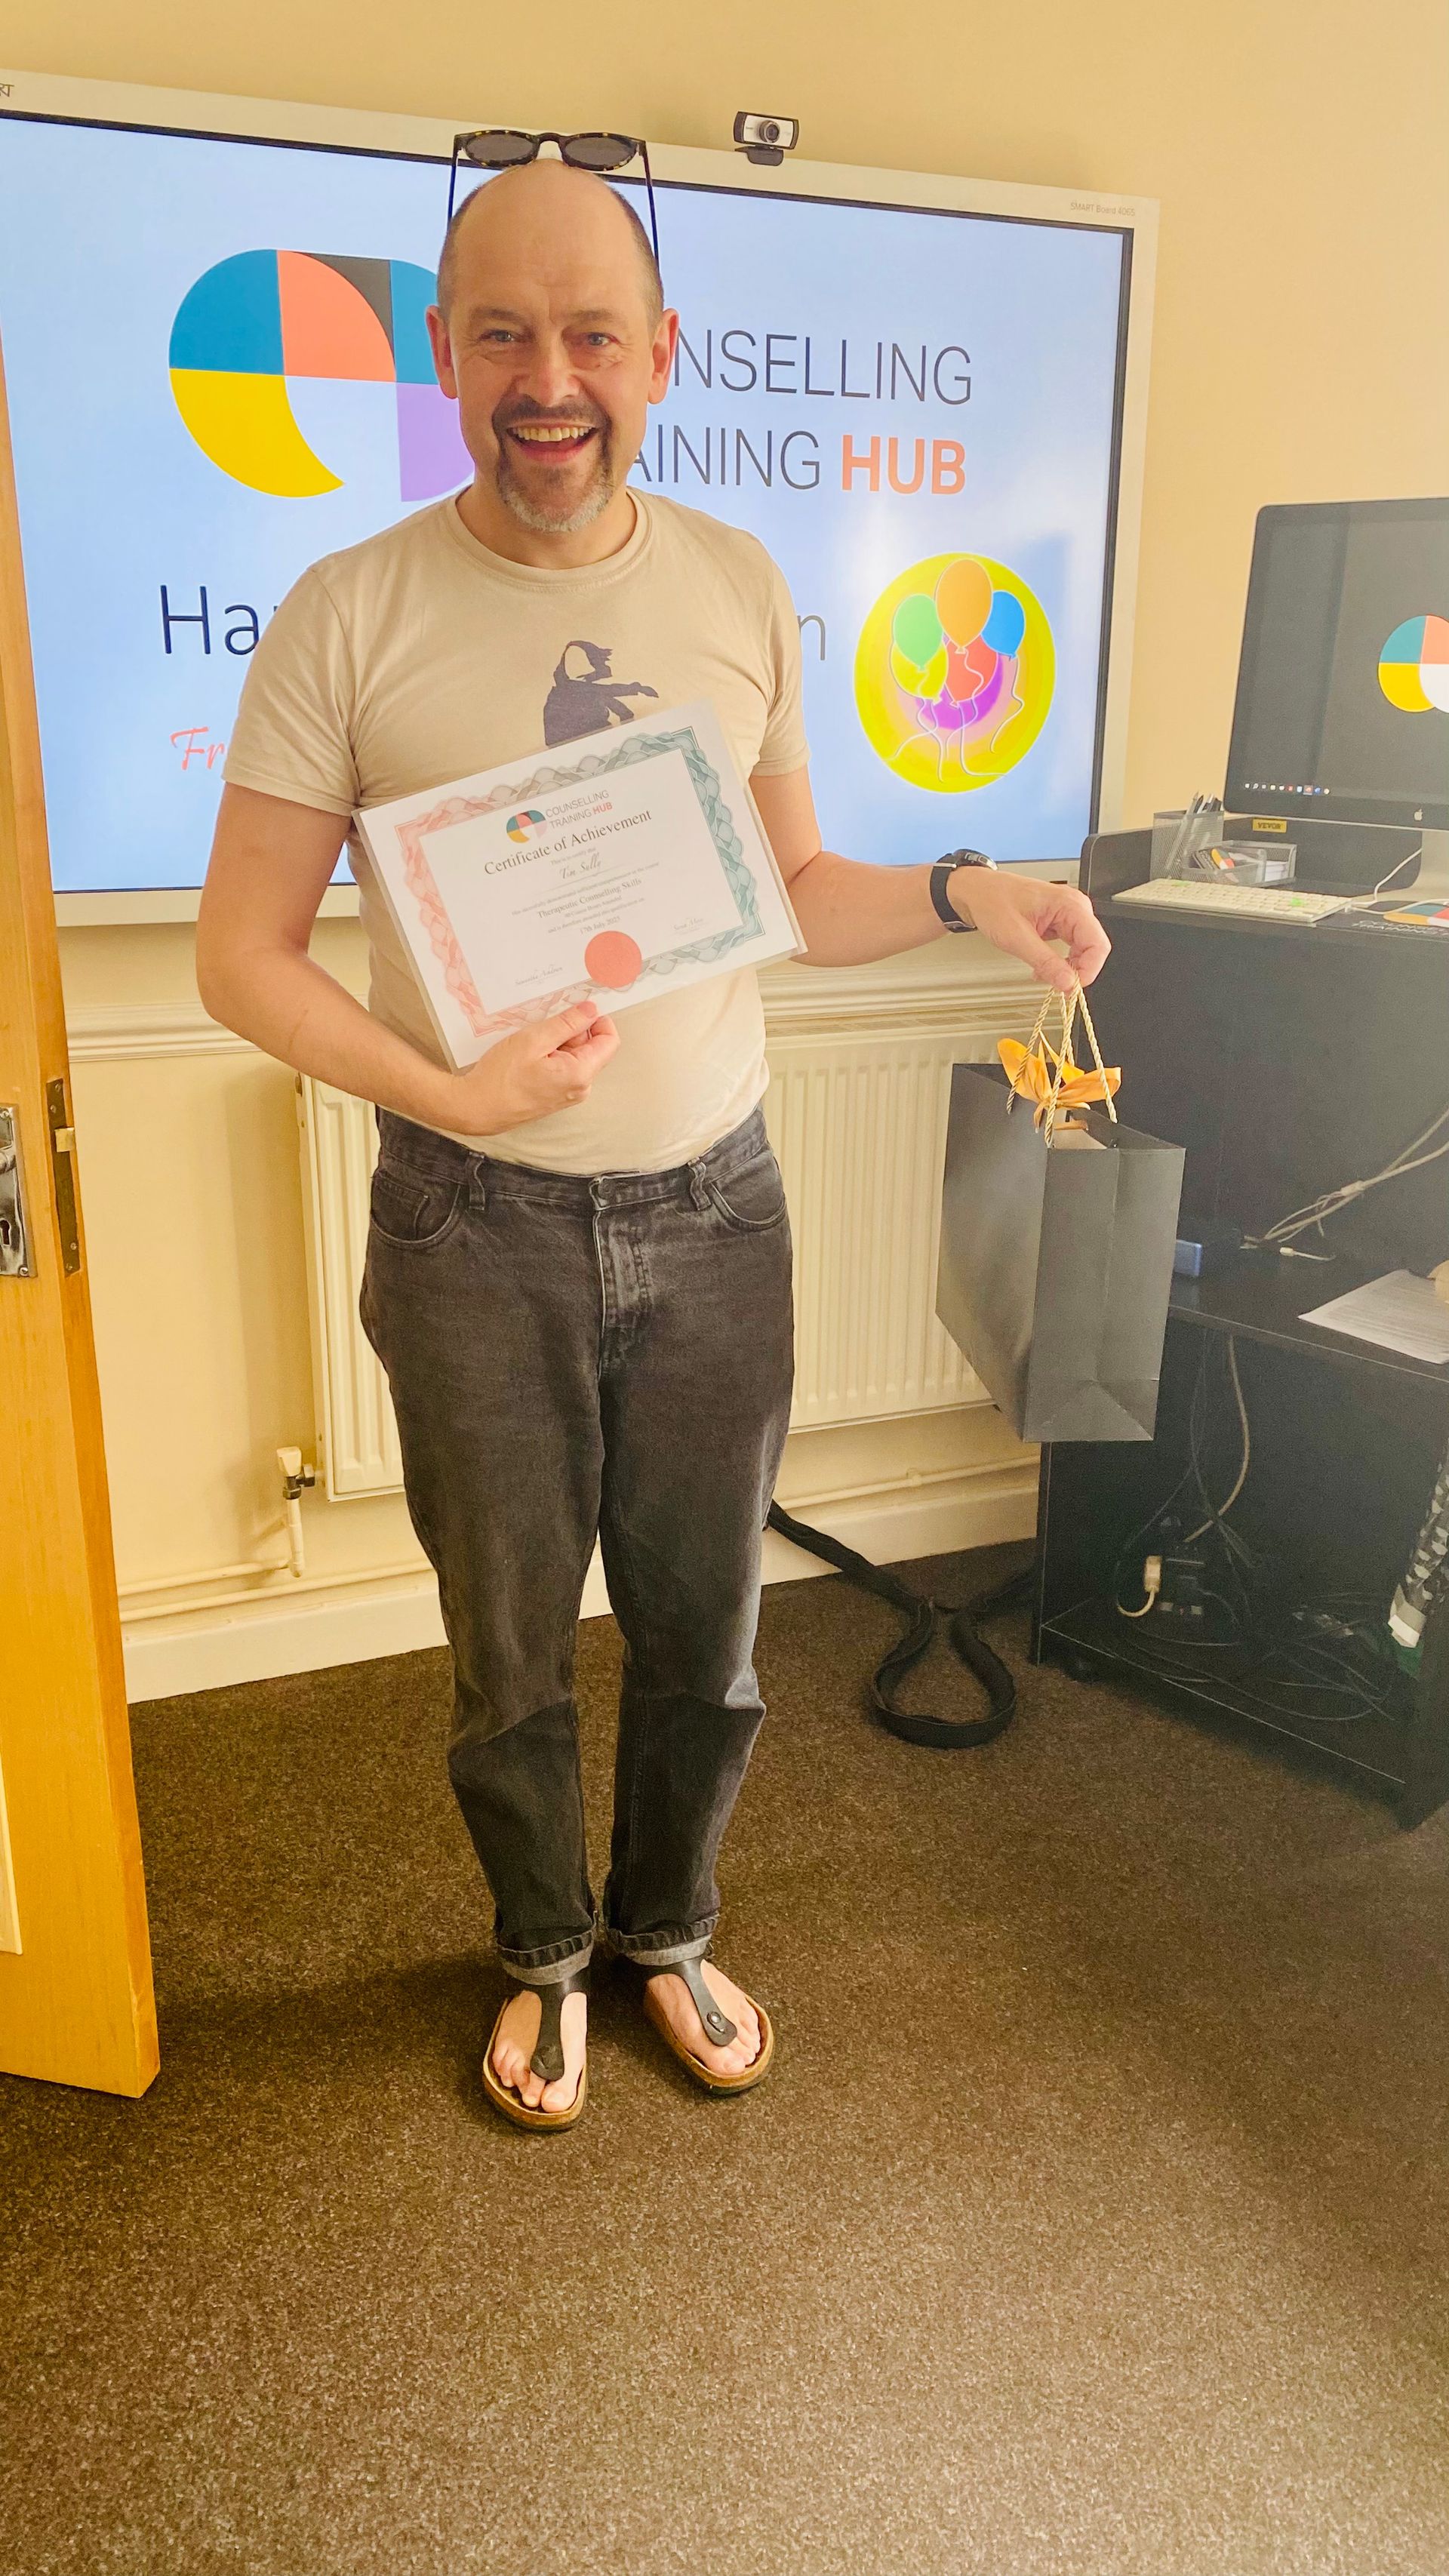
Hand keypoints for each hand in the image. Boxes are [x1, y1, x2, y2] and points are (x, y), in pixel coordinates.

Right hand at [444, 1001, 619, 1133]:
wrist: (478, 1108)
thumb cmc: (501, 1077)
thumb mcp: (533, 1039)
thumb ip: (567, 1023)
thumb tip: (591, 1010)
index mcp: (581, 1074)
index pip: (610, 1040)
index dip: (597, 1021)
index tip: (575, 1010)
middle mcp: (581, 1088)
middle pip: (593, 1048)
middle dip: (573, 1032)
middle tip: (543, 1028)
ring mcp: (569, 1094)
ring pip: (576, 1057)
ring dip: (559, 1043)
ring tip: (532, 1044)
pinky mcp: (556, 1095)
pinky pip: (564, 1068)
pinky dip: (552, 1055)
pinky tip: (530, 1056)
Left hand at [949, 870, 1110, 993]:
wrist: (978, 892)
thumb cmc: (993, 902)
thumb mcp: (1017, 937)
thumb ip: (1045, 961)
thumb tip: (1068, 982)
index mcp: (1070, 905)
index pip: (1097, 943)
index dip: (1089, 969)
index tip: (1072, 987)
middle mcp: (1074, 908)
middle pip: (1092, 949)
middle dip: (1076, 971)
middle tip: (1055, 985)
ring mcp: (1068, 915)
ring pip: (1082, 951)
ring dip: (1066, 968)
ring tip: (1043, 973)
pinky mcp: (1060, 923)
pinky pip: (1070, 947)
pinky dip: (1059, 961)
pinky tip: (1043, 965)